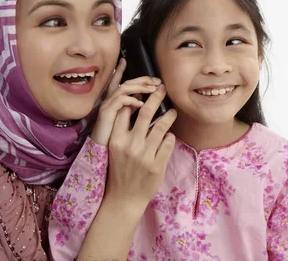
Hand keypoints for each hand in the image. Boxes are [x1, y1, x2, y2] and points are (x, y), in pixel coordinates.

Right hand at [91, 58, 160, 145]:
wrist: (103, 154)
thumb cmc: (117, 140)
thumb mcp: (128, 123)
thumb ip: (133, 111)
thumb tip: (145, 102)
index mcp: (114, 102)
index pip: (118, 82)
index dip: (121, 70)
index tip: (126, 60)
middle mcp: (109, 101)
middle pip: (125, 83)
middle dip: (141, 79)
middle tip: (156, 80)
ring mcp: (107, 107)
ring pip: (123, 89)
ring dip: (140, 87)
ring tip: (153, 89)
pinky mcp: (106, 114)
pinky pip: (119, 101)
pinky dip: (131, 100)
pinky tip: (141, 103)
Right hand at [104, 84, 176, 211]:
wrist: (123, 199)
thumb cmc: (119, 170)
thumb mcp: (114, 149)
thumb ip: (122, 130)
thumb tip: (135, 107)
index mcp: (116, 140)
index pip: (124, 111)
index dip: (136, 98)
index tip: (144, 91)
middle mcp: (130, 145)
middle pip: (146, 112)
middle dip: (156, 97)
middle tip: (163, 88)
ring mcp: (145, 155)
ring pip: (162, 126)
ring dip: (169, 116)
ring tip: (173, 111)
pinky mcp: (157, 164)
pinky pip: (169, 142)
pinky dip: (170, 136)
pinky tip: (169, 136)